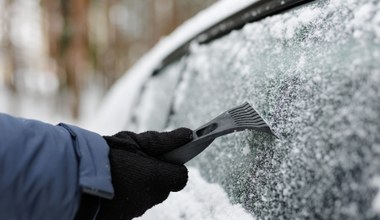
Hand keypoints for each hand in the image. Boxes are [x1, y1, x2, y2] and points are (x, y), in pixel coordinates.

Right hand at [75, 128, 192, 219]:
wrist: (71, 179)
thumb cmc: (104, 156)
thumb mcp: (135, 141)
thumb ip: (164, 140)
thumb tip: (189, 134)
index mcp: (156, 178)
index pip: (181, 177)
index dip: (174, 165)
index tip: (165, 157)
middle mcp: (150, 198)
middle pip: (164, 187)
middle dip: (156, 174)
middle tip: (137, 161)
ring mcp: (136, 210)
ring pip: (148, 195)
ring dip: (142, 184)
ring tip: (122, 172)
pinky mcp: (123, 217)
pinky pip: (133, 203)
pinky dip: (129, 194)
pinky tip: (115, 184)